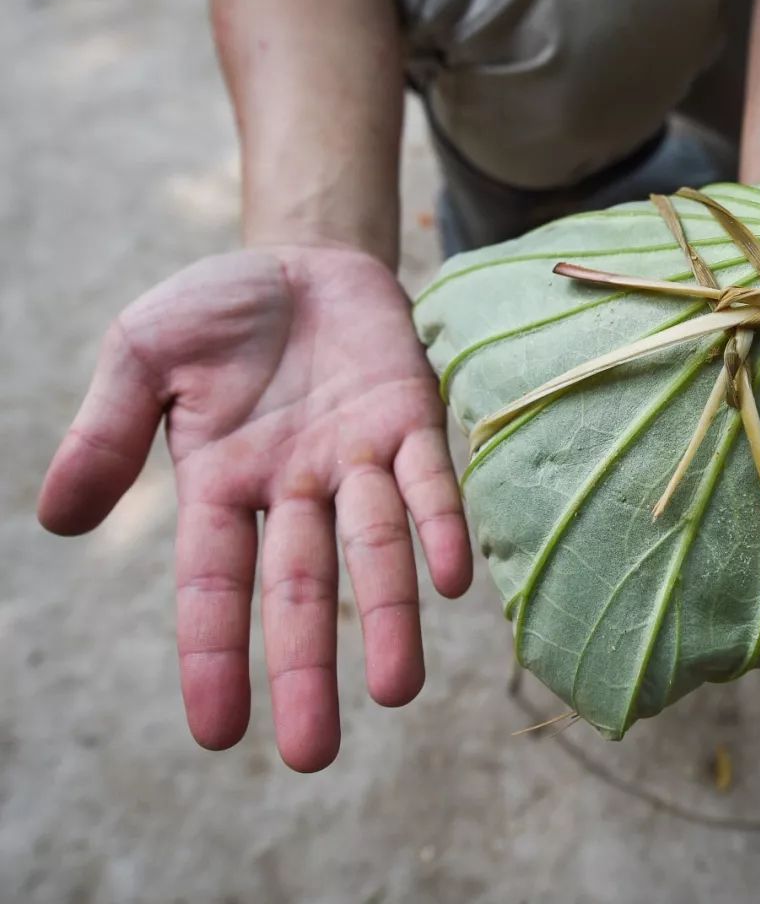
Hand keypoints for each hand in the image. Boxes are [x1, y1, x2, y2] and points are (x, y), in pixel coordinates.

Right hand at [38, 246, 470, 770]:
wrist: (301, 261)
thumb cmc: (219, 313)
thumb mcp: (142, 355)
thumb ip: (108, 432)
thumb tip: (54, 521)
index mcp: (221, 483)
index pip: (213, 582)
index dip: (214, 653)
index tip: (218, 732)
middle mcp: (294, 487)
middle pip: (300, 586)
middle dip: (305, 664)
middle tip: (313, 752)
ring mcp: (357, 457)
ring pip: (373, 545)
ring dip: (388, 614)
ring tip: (398, 690)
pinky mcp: (411, 418)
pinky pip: (427, 480)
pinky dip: (438, 525)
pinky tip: (452, 579)